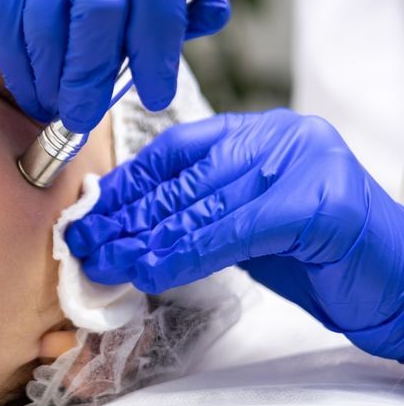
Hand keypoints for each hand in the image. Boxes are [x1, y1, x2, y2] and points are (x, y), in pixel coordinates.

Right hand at [0, 0, 229, 130]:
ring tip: (58, 105)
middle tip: (86, 116)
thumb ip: (175, 3)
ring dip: (52, 81)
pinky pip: (7, 31)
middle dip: (93, 74)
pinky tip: (33, 89)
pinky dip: (22, 74)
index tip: (155, 94)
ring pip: (47, 26)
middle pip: (99, 7)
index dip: (159, 45)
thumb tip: (214, 14)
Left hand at [66, 109, 403, 360]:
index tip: (87, 210)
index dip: (127, 181)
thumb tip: (125, 226)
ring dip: (145, 238)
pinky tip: (151, 273)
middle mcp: (282, 136)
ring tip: (106, 261)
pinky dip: (186, 255)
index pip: (176, 150)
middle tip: (83, 241)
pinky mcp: (320, 204)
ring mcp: (305, 163)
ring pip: (204, 205)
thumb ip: (199, 213)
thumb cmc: (322, 258)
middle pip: (184, 176)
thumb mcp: (246, 224)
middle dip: (126, 213)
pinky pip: (234, 231)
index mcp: (261, 133)